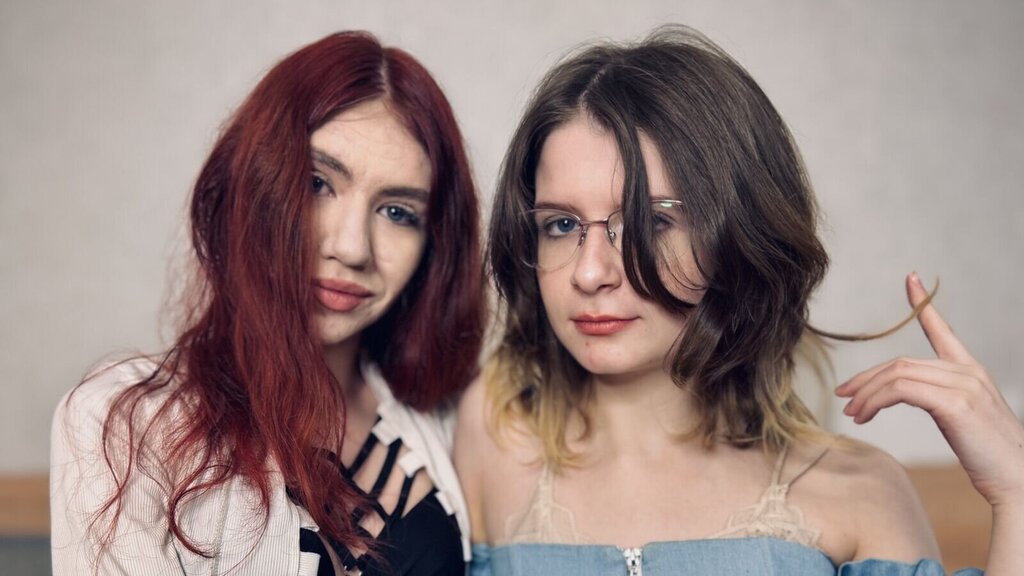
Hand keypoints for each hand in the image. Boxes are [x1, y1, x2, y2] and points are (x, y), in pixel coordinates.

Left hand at [835, 272, 1023, 509]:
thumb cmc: (991, 456)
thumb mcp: (964, 419)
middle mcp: (967, 371)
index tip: (909, 279)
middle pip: (900, 362)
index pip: (943, 330)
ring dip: (866, 393)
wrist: (1020, 478)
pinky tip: (865, 415)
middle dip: (866, 378)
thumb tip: (906, 396)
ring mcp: (963, 384)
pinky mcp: (954, 403)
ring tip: (852, 413)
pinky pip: (901, 391)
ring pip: (897, 375)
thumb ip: (940, 399)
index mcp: (971, 370)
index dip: (923, 304)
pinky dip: (875, 401)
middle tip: (843, 395)